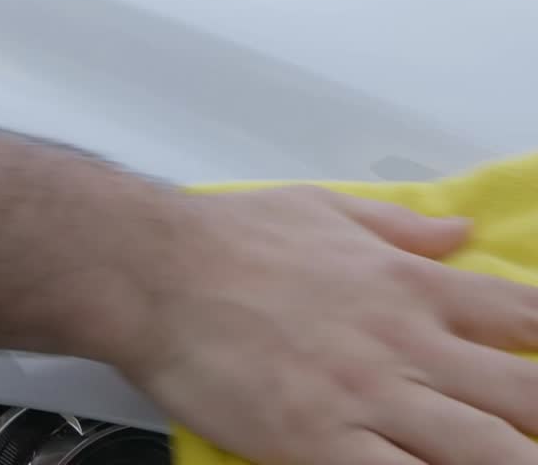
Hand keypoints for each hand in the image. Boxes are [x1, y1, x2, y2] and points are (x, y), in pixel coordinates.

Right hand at [117, 185, 537, 464]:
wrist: (150, 270)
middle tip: (534, 428)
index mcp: (410, 285)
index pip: (528, 317)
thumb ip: (400, 226)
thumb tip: (460, 230)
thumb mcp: (323, 209)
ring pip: (485, 453)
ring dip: (510, 459)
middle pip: (529, 397)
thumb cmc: (226, 237)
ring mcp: (366, 399)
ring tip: (510, 460)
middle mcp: (404, 344)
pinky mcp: (316, 445)